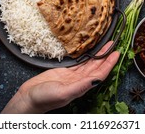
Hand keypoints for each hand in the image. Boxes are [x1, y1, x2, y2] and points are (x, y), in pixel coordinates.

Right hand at [2, 41, 119, 112]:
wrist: (28, 98)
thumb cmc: (44, 99)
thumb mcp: (63, 93)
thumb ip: (80, 86)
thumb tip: (96, 79)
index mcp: (81, 87)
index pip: (99, 74)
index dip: (109, 64)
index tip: (116, 54)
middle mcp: (79, 82)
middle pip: (96, 67)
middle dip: (106, 57)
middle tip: (114, 45)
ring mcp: (72, 77)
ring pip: (88, 64)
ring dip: (98, 55)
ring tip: (105, 46)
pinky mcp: (63, 72)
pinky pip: (78, 63)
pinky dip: (85, 56)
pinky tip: (89, 51)